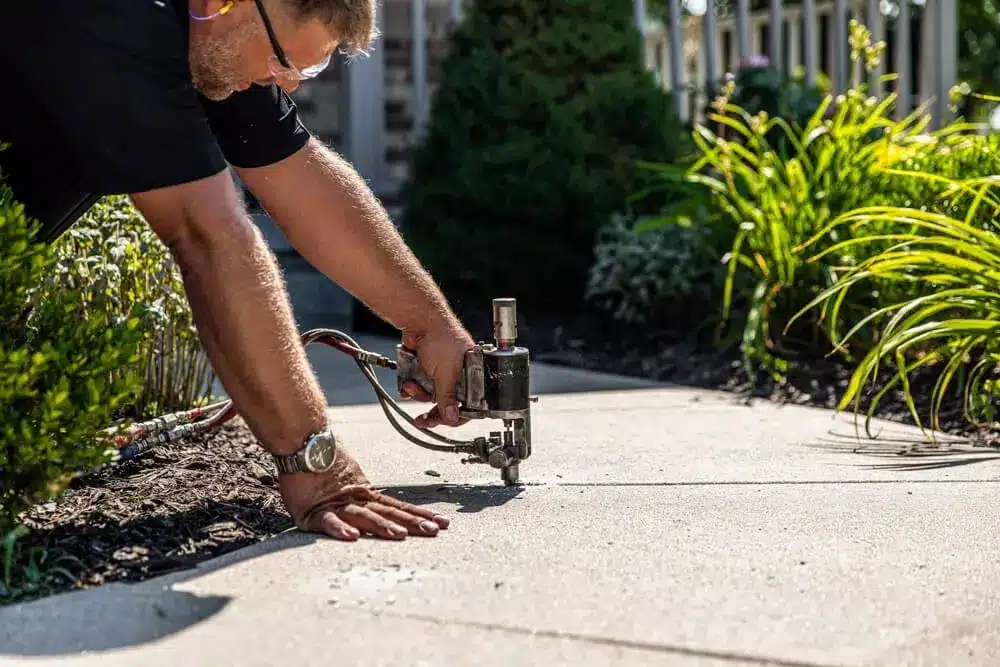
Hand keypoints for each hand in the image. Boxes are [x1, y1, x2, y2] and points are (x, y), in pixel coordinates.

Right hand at [279, 444, 449, 540]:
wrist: (302, 442)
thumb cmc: (322, 463)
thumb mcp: (350, 483)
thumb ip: (365, 496)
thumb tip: (385, 506)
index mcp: (366, 496)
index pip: (399, 507)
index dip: (420, 516)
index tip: (443, 523)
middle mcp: (357, 500)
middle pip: (389, 512)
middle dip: (413, 523)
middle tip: (434, 531)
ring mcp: (337, 505)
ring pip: (364, 516)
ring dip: (383, 526)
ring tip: (400, 535)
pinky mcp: (314, 512)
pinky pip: (328, 521)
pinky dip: (340, 529)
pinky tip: (352, 536)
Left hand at [399, 316, 475, 427]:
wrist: (419, 321)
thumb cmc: (441, 337)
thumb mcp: (446, 373)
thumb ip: (448, 397)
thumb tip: (453, 418)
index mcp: (472, 373)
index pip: (470, 402)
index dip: (458, 414)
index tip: (446, 422)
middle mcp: (458, 374)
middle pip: (447, 402)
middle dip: (432, 409)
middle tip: (423, 420)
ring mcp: (441, 371)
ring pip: (431, 396)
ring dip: (418, 393)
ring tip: (411, 385)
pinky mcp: (426, 369)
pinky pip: (420, 386)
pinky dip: (412, 387)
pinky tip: (407, 384)